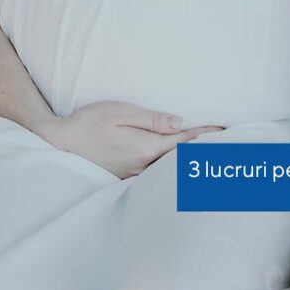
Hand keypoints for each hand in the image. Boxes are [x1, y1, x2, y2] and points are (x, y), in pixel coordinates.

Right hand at [37, 101, 222, 178]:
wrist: (57, 145)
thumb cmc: (86, 124)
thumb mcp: (119, 111)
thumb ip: (152, 119)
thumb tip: (180, 122)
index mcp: (146, 148)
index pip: (185, 142)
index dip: (208, 136)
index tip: (228, 132)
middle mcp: (144, 166)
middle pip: (183, 160)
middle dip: (206, 153)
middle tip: (232, 147)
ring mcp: (136, 175)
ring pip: (171, 170)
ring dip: (191, 163)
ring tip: (214, 157)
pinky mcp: (128, 178)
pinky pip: (158, 175)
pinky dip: (174, 170)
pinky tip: (182, 167)